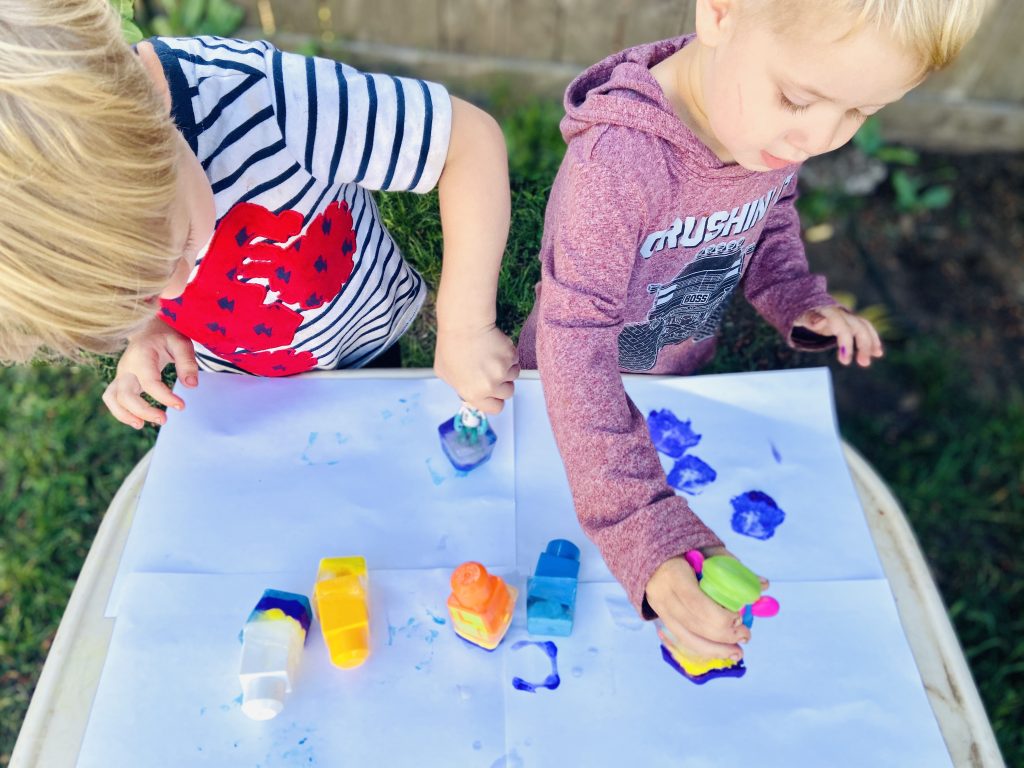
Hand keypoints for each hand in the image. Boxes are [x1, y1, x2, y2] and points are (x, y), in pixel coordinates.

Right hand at [102, 318, 198, 428]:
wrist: (150, 330)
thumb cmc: (168, 337)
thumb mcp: (182, 343)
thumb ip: (187, 362)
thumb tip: (191, 386)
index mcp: (141, 356)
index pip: (150, 382)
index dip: (164, 397)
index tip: (181, 406)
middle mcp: (127, 367)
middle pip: (125, 394)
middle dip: (143, 411)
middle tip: (164, 420)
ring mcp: (121, 374)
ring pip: (113, 398)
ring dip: (125, 415)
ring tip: (142, 425)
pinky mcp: (121, 381)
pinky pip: (112, 399)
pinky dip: (121, 412)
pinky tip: (138, 420)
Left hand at [434, 323, 518, 414]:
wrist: (464, 325)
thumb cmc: (451, 346)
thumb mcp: (445, 374)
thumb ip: (460, 387)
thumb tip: (469, 393)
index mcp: (473, 393)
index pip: (495, 408)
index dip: (495, 400)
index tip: (493, 394)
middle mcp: (490, 385)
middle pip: (508, 393)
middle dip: (502, 384)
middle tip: (491, 371)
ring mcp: (502, 371)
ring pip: (513, 376)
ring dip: (506, 368)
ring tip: (491, 356)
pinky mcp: (511, 356)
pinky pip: (515, 361)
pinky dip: (509, 356)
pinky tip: (495, 348)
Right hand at [646, 547, 753, 662]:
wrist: (652, 555)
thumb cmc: (684, 549)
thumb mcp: (706, 550)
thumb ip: (733, 567)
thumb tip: (763, 585)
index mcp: (673, 575)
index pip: (697, 605)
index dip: (721, 617)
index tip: (740, 617)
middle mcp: (663, 596)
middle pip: (695, 625)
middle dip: (725, 635)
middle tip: (747, 635)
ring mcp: (660, 610)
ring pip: (688, 639)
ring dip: (716, 650)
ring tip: (738, 653)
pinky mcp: (662, 619)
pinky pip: (684, 640)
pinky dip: (704, 648)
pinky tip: (721, 652)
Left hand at [794, 304, 882, 365]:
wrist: (808, 306)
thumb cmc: (803, 313)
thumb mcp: (801, 316)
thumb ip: (810, 319)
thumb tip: (820, 322)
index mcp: (829, 312)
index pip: (842, 326)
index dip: (846, 342)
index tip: (845, 360)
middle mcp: (842, 313)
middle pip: (857, 327)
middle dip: (863, 345)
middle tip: (864, 363)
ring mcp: (848, 317)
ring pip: (864, 327)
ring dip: (870, 344)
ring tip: (868, 361)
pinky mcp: (851, 322)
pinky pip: (865, 329)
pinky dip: (872, 340)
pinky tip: (877, 353)